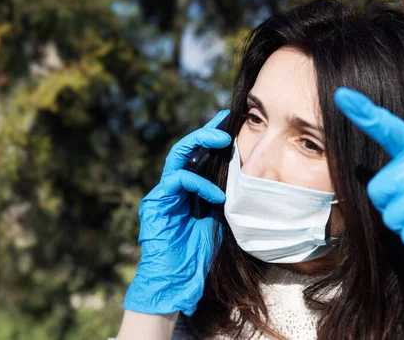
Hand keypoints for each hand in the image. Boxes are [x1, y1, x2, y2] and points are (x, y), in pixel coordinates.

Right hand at [123, 111, 229, 314]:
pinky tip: (217, 195)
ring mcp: (163, 194)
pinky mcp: (156, 204)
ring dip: (200, 143)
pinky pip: (178, 181)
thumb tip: (247, 180)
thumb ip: (225, 199)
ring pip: (177, 156)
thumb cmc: (198, 255)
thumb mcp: (219, 221)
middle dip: (205, 132)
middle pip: (186, 149)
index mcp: (189, 190)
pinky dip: (199, 183)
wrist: (177, 282)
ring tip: (223, 140)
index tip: (231, 123)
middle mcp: (173, 187)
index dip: (212, 138)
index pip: (199, 156)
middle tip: (225, 122)